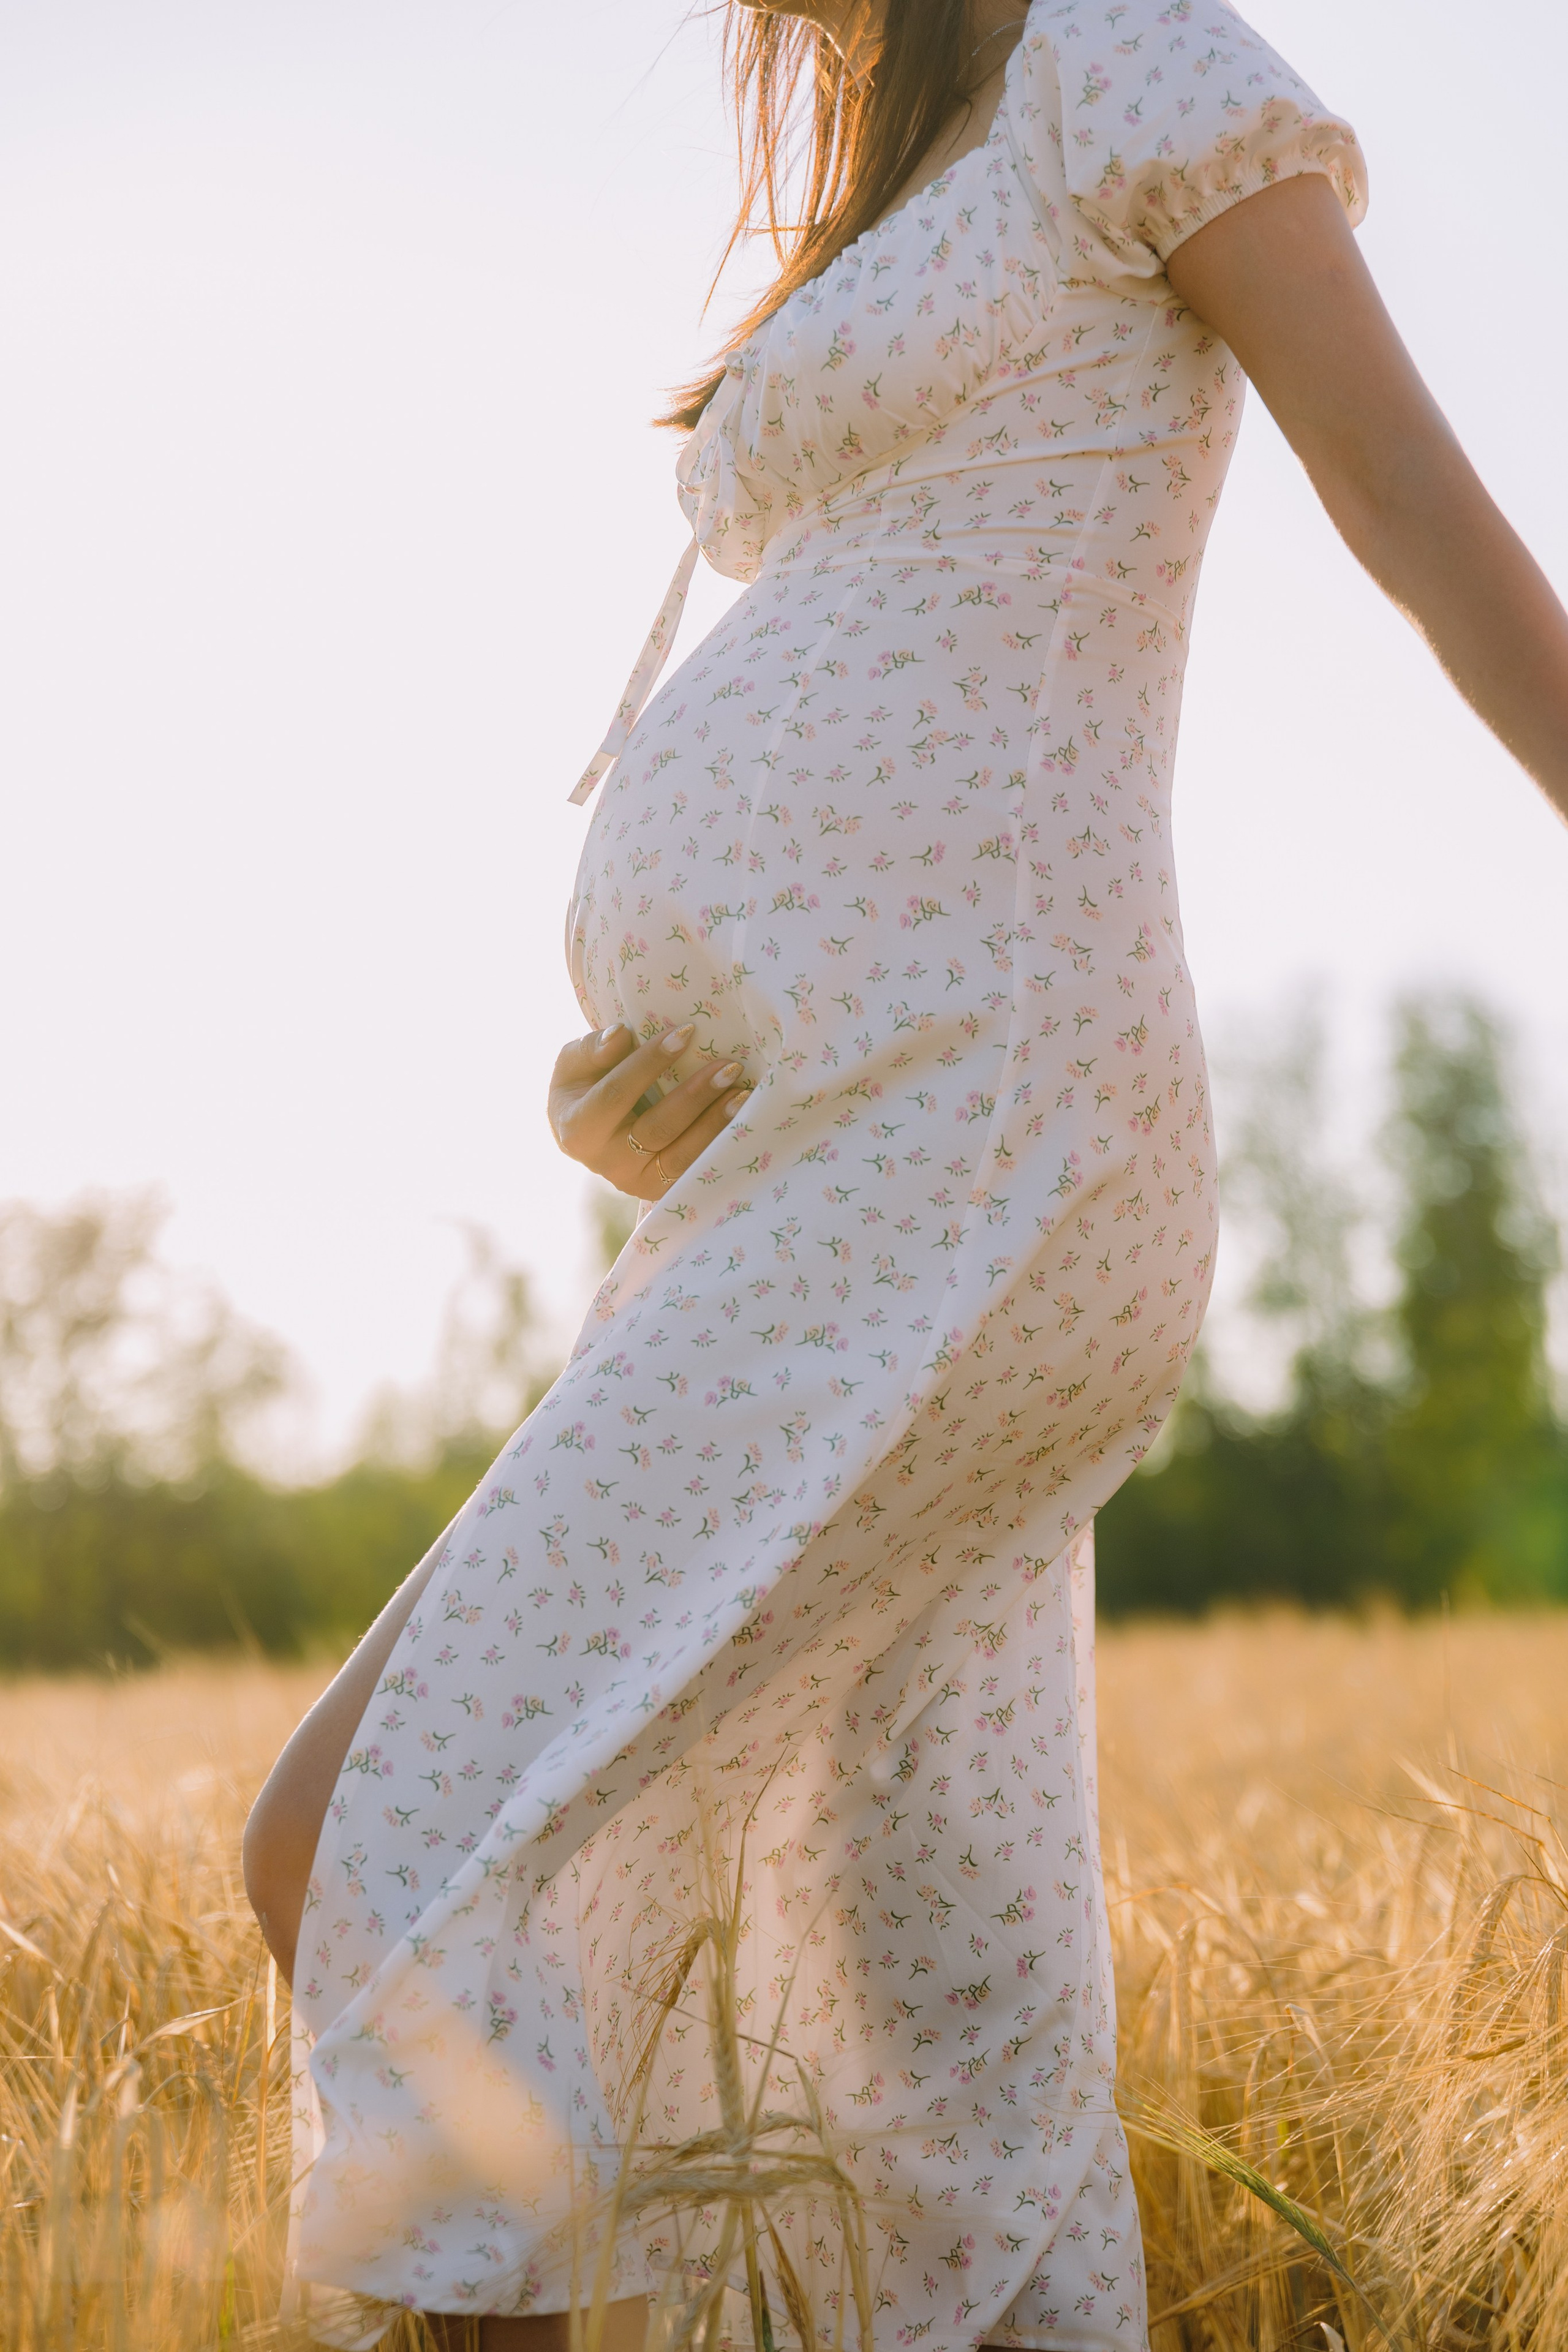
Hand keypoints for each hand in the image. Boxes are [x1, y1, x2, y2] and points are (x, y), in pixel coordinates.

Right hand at [548, 1023, 751, 1200]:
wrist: (586, 1134)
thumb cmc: (583, 1086)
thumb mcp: (574, 1063)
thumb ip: (593, 1049)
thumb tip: (621, 1034)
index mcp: (579, 1128)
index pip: (617, 1092)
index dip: (650, 1062)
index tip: (686, 1031)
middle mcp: (607, 1162)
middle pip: (657, 1128)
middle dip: (695, 1096)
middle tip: (728, 1067)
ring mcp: (635, 1182)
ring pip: (681, 1157)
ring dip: (715, 1124)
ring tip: (742, 1094)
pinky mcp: (660, 1190)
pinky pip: (695, 1172)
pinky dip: (719, 1146)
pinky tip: (743, 1121)